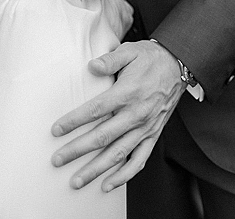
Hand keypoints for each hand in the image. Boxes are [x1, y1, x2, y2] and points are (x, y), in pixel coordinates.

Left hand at [51, 41, 183, 191]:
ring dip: (96, 169)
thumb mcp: (130, 50)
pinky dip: (124, 176)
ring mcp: (145, 128)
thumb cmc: (150, 58)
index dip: (74, 121)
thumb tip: (92, 66)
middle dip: (77, 150)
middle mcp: (136, 114)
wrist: (177, 65)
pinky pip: (139, 160)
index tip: (56, 130)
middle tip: (57, 160)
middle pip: (102, 136)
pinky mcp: (153, 135)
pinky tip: (108, 185)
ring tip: (77, 180)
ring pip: (118, 154)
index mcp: (128, 92)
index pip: (95, 110)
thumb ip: (110, 60)